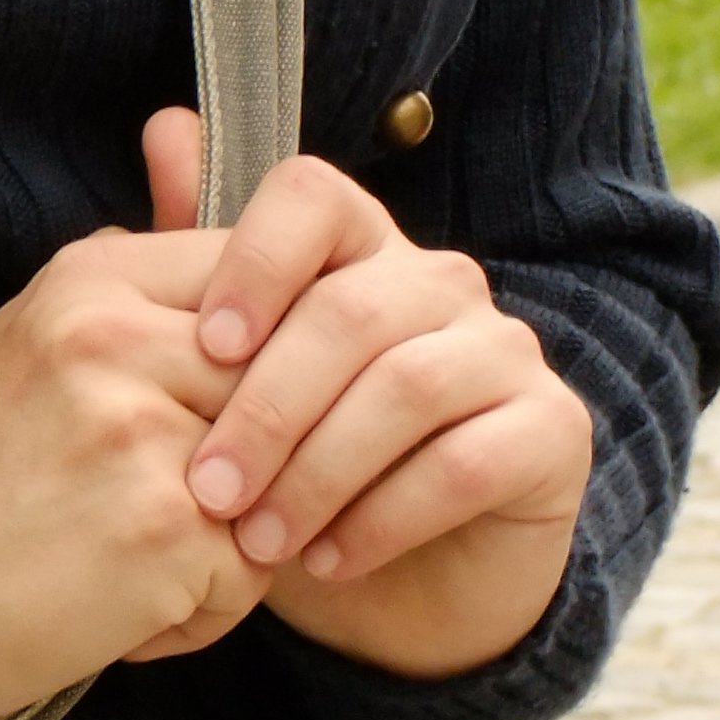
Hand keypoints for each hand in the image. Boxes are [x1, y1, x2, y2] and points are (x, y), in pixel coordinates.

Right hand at [0, 220, 281, 719]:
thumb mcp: (33, 343)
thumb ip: (130, 299)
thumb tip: (237, 267)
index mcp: (88, 281)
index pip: (246, 271)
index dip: (274, 342)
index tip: (247, 401)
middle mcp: (113, 338)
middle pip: (279, 372)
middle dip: (267, 449)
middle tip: (207, 498)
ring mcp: (143, 429)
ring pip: (282, 472)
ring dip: (241, 531)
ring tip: (162, 556)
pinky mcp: (167, 524)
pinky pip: (255, 564)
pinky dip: (210, 603)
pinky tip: (140, 605)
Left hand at [137, 108, 592, 680]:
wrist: (399, 592)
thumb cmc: (299, 472)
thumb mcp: (230, 388)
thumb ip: (195, 269)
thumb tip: (167, 127)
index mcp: (360, 245)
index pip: (311, 195)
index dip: (255, 259)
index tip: (203, 348)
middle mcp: (441, 280)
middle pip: (348, 309)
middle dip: (266, 406)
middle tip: (207, 488)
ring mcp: (505, 349)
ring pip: (403, 387)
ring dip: (318, 472)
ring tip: (258, 537)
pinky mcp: (552, 430)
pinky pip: (461, 464)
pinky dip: (382, 518)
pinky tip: (328, 559)